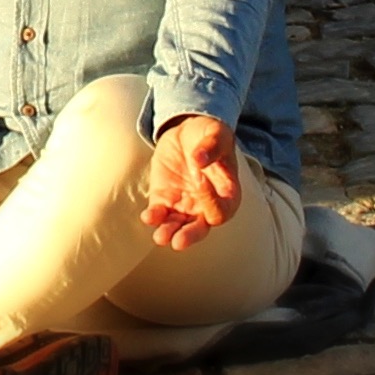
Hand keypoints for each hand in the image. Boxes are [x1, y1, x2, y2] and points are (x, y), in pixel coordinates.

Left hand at [142, 113, 239, 250]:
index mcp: (226, 193)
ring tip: (161, 237)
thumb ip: (212, 145)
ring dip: (169, 233)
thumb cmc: (208, 134)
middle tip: (179, 242)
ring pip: (178, 227)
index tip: (200, 178)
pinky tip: (148, 216)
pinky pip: (159, 214)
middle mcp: (206, 205)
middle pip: (201, 228)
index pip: (222, 210)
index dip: (211, 201)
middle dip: (190, 236)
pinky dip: (154, 217)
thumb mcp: (216, 133)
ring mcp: (184, 205)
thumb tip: (200, 158)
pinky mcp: (164, 200)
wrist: (185, 132)